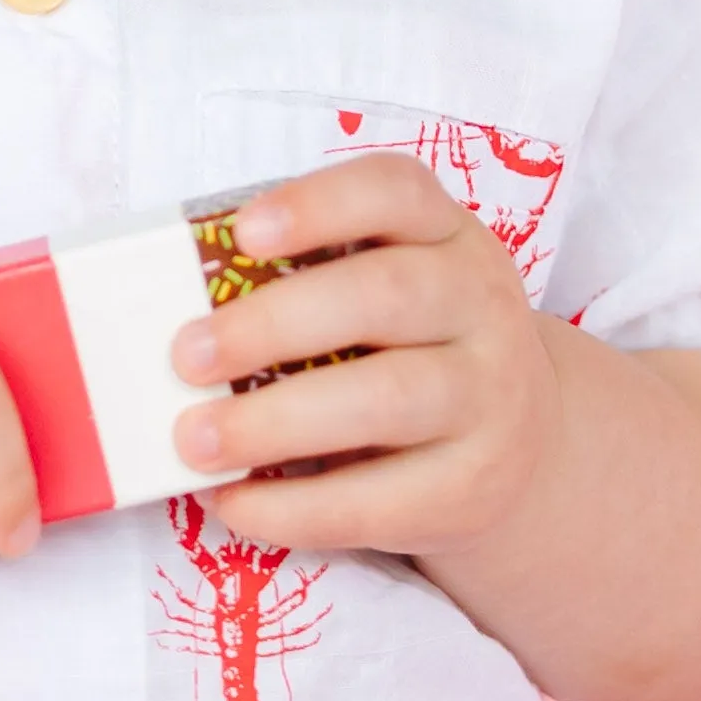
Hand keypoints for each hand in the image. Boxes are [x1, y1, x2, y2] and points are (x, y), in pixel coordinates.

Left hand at [168, 155, 560, 563]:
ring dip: (276, 421)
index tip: (242, 232)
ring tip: (195, 441)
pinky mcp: (475, 486)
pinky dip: (295, 508)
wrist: (523, 445)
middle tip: (185, 357)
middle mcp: (481, 305)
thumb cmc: (413, 349)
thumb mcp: (387, 290)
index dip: (318, 205)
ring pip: (387, 398)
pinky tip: (235, 503)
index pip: (396, 191)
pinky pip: (380, 501)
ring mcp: (489, 398)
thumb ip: (306, 284)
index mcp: (445, 235)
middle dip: (272, 325)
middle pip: (383, 297)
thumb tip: (177, 315)